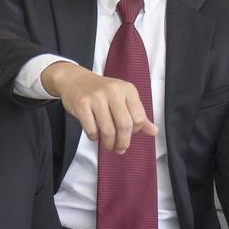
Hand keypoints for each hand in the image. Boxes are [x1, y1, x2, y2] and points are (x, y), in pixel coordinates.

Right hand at [41, 61, 156, 154]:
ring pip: (108, 130)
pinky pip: (91, 129)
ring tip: (108, 146)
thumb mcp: (123, 97)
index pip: (139, 118)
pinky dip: (94, 137)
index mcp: (128, 90)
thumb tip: (153, 131)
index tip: (130, 135)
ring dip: (109, 143)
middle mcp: (113, 91)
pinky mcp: (82, 104)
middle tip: (120, 148)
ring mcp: (96, 97)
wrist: (75, 79)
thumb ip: (138, 114)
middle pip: (124, 125)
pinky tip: (95, 136)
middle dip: (123, 142)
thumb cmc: (102, 91)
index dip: (135, 131)